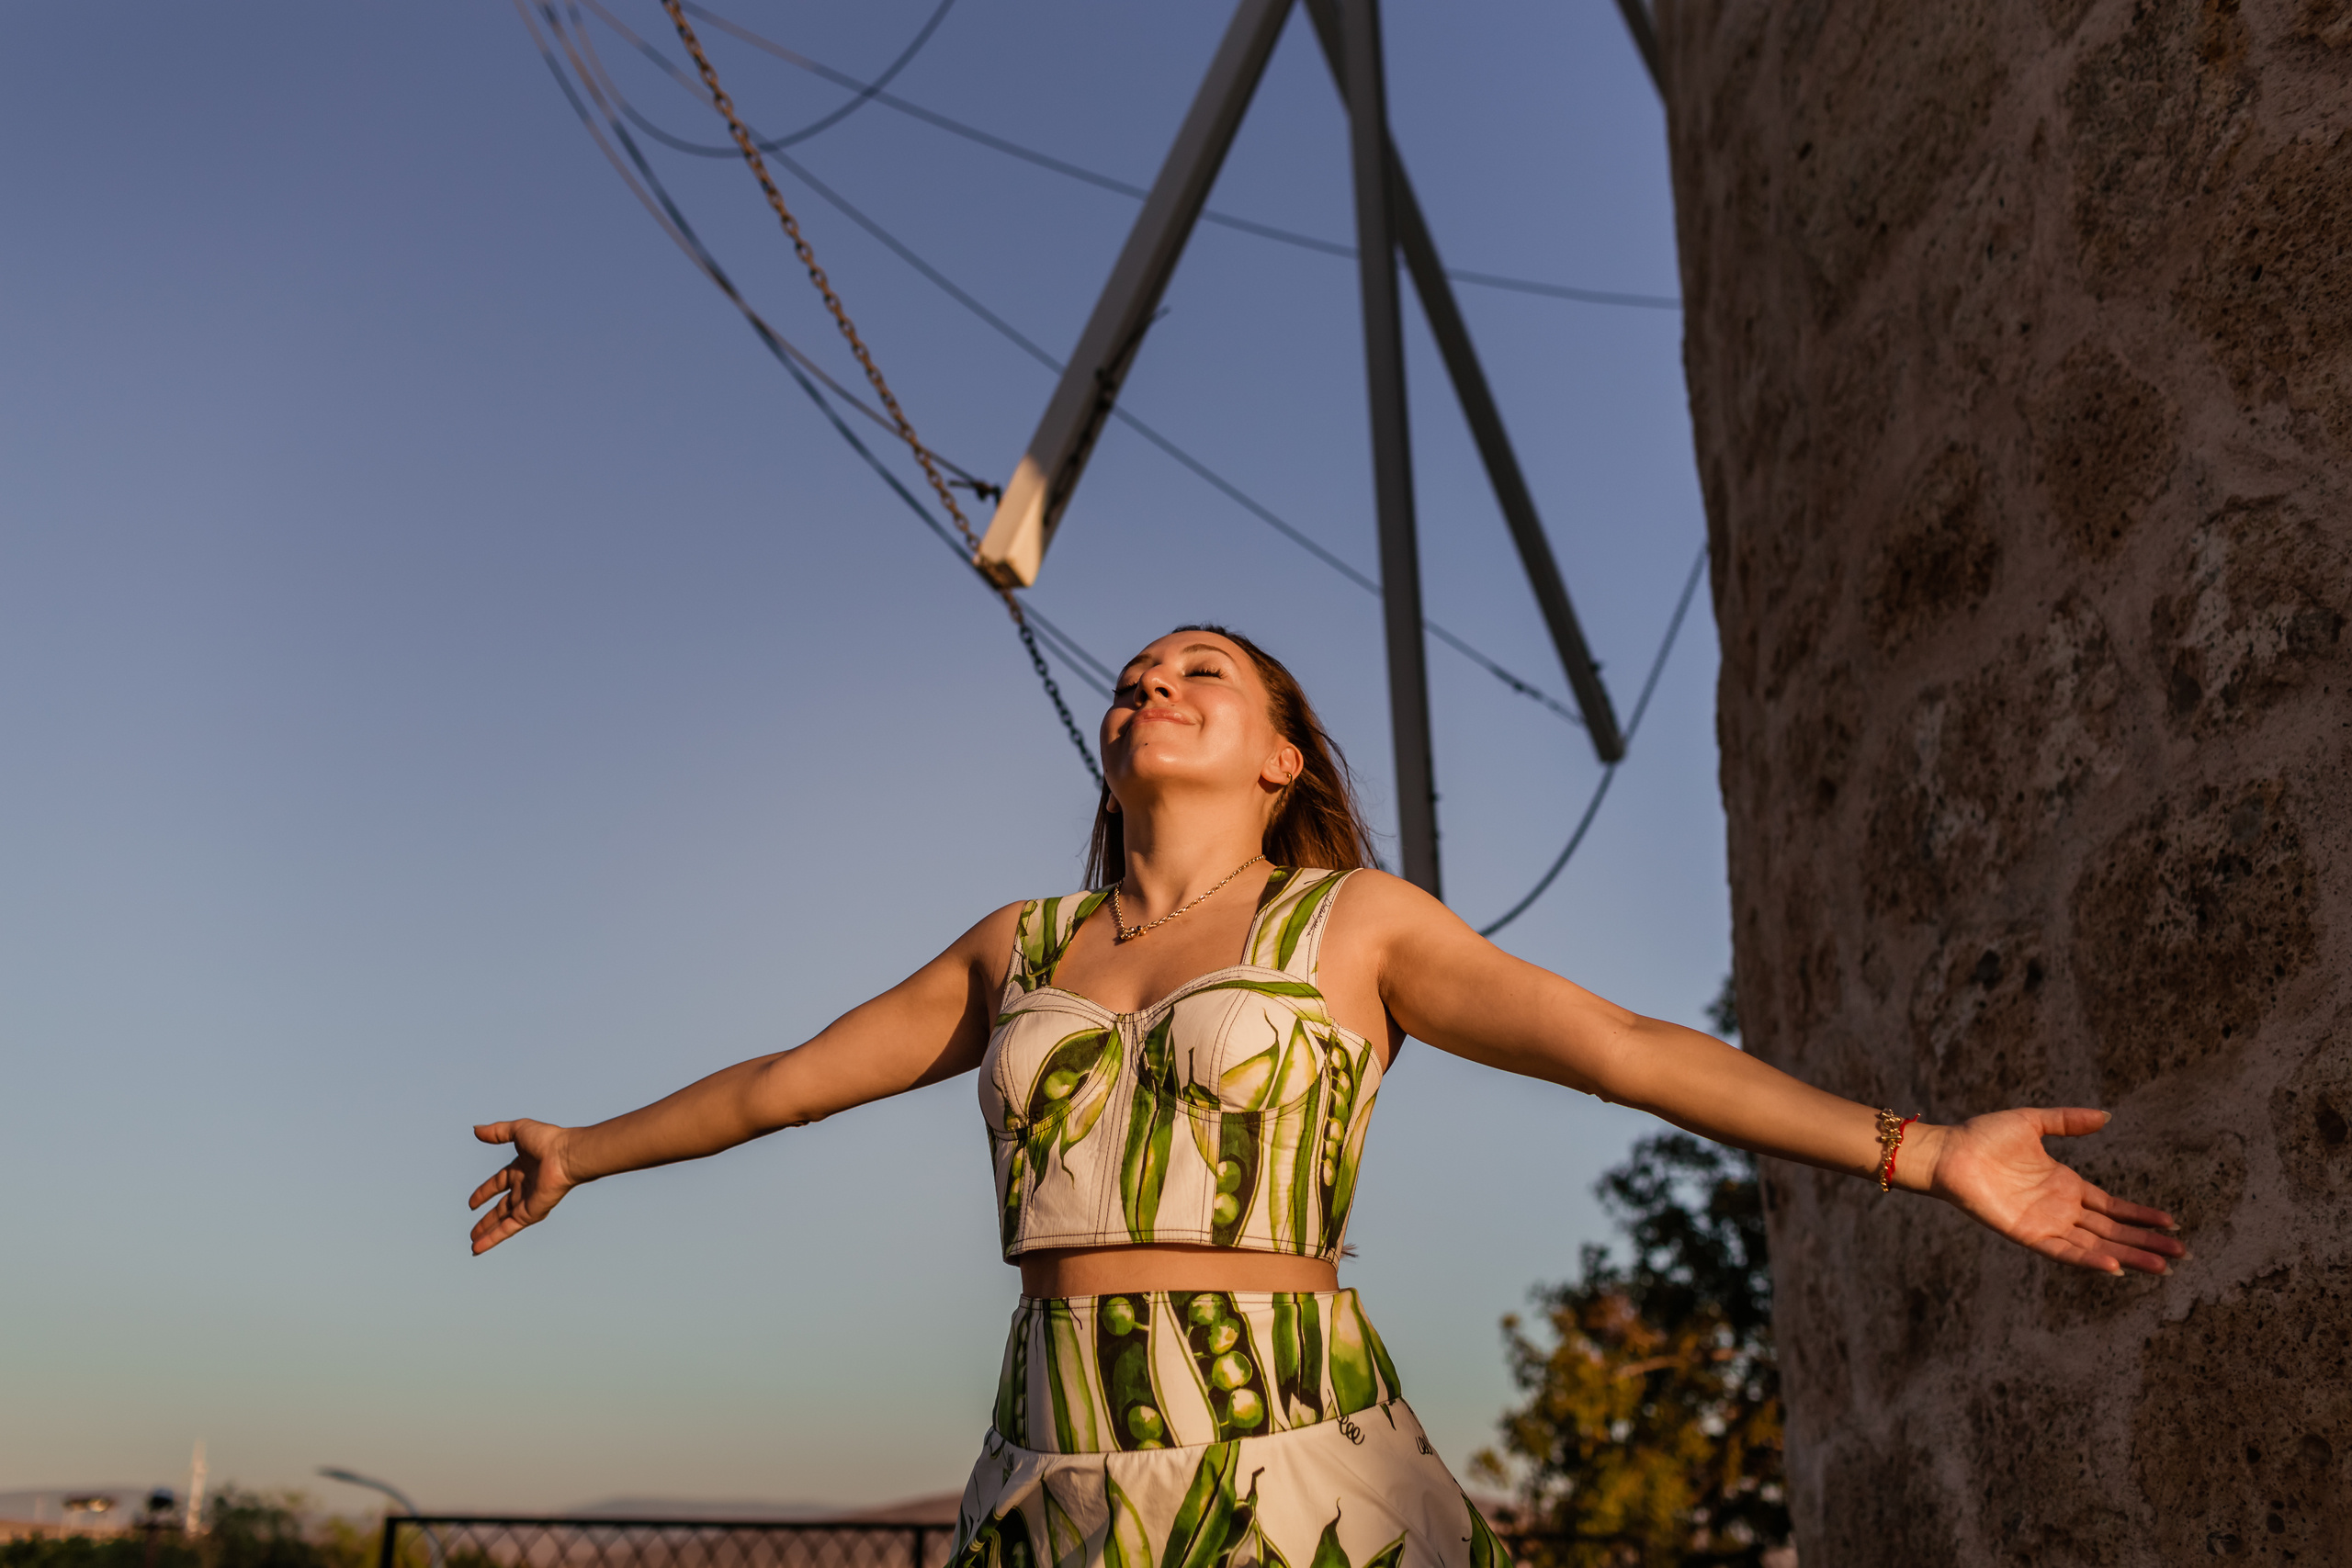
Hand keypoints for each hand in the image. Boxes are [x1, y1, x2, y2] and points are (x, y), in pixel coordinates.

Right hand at [469, 1119, 578, 1254]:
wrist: (566, 1156)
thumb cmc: (548, 1141)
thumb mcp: (518, 1130)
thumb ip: (497, 1132)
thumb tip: (476, 1130)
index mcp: (521, 1169)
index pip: (498, 1183)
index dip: (484, 1192)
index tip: (472, 1203)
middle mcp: (524, 1187)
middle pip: (501, 1208)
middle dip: (487, 1220)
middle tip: (474, 1231)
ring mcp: (527, 1202)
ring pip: (502, 1222)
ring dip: (488, 1233)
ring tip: (474, 1246)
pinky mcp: (530, 1213)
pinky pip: (508, 1228)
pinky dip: (493, 1239)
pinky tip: (479, 1247)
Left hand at [1919, 1108, 2184, 1274]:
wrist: (1949, 1151)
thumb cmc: (1983, 1136)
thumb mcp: (2033, 1122)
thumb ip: (2068, 1121)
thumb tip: (2106, 1116)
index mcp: (2065, 1184)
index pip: (2113, 1207)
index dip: (2141, 1216)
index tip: (2172, 1223)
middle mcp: (2060, 1208)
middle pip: (2112, 1230)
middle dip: (2145, 1242)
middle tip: (2180, 1253)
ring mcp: (2046, 1223)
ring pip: (2096, 1246)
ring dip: (2127, 1256)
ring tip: (2161, 1266)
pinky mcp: (2028, 1234)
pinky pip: (2063, 1251)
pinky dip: (2088, 1259)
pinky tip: (2115, 1266)